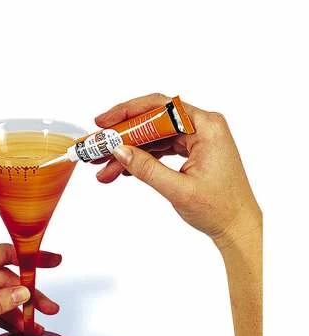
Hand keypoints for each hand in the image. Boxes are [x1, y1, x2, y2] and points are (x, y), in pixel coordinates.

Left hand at [0, 244, 60, 335]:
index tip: (50, 260)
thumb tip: (22, 293)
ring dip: (16, 308)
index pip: (2, 254)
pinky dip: (1, 313)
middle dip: (26, 295)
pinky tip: (18, 325)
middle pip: (4, 277)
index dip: (29, 258)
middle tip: (47, 308)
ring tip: (35, 323)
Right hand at [95, 93, 260, 246]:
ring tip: (103, 168)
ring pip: (152, 138)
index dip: (127, 113)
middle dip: (121, 137)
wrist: (237, 228)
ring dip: (127, 153)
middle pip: (151, 122)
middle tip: (97, 148)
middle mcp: (201, 127)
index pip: (159, 108)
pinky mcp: (191, 151)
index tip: (103, 124)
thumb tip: (119, 150)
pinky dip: (140, 160)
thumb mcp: (178, 189)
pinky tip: (120, 171)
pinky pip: (159, 149)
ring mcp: (196, 139)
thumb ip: (146, 168)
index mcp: (206, 127)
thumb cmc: (221, 209)